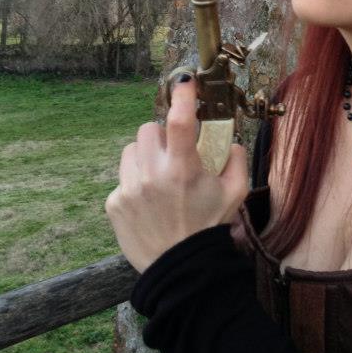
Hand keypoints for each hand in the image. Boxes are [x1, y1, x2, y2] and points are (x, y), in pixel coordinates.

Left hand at [105, 76, 248, 272]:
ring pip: (131, 150)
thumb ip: (237, 159)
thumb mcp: (235, 194)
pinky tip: (149, 201)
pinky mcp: (114, 203)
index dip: (182, 95)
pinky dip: (135, 183)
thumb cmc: (208, 228)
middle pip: (148, 129)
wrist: (179, 270)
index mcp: (183, 170)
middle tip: (173, 153)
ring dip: (145, 156)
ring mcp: (129, 189)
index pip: (180, 120)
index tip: (185, 82)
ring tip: (158, 177)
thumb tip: (230, 139)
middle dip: (161, 135)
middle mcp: (153, 176)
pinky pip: (122, 178)